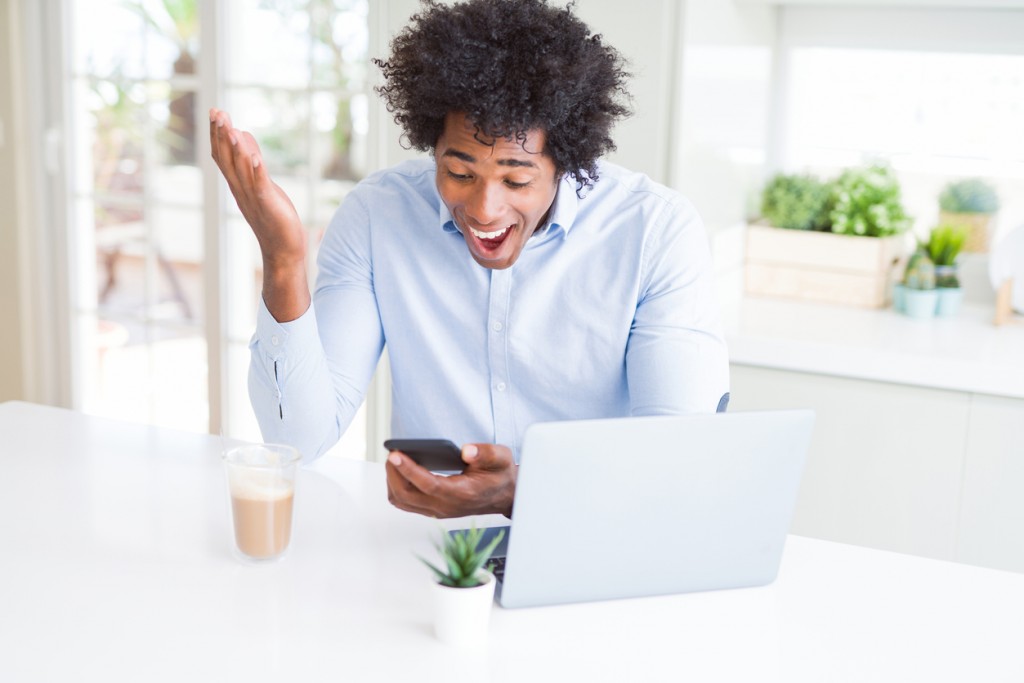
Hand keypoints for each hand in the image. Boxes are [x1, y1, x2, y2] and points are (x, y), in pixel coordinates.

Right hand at [209, 108, 309, 320]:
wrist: (283, 251)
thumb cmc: (274, 217)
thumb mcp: (262, 185)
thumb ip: (251, 162)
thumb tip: (243, 135)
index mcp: (238, 185)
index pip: (223, 156)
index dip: (218, 134)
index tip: (215, 112)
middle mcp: (241, 190)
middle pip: (227, 159)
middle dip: (221, 135)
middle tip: (217, 111)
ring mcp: (253, 198)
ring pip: (240, 170)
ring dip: (235, 148)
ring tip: (231, 126)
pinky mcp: (268, 205)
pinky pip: (260, 187)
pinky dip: (256, 172)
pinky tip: (254, 157)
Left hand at [385, 443, 516, 518]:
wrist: (504, 495)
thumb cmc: (499, 475)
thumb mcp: (501, 458)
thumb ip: (485, 453)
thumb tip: (466, 450)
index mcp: (462, 493)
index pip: (429, 484)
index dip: (409, 469)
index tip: (395, 454)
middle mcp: (446, 506)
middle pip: (407, 495)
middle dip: (394, 473)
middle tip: (391, 453)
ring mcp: (438, 510)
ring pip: (403, 501)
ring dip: (393, 481)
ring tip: (394, 461)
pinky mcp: (433, 510)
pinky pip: (406, 503)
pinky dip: (397, 487)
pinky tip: (400, 471)